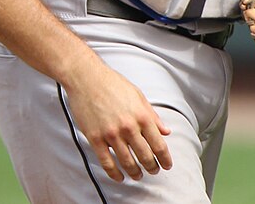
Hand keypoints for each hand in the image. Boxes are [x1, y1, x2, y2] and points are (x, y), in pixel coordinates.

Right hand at [64, 55, 172, 182]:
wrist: (87, 78)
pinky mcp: (95, 138)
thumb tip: (166, 131)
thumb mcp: (138, 95)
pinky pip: (107, 163)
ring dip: (135, 173)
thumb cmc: (113, 84)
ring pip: (127, 163)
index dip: (165, 158)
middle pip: (145, 156)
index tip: (167, 165)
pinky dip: (115, 174)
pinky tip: (120, 177)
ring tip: (138, 175)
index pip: (158, 144)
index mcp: (141, 115)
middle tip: (154, 171)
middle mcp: (128, 126)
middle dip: (152, 167)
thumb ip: (152, 115)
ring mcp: (111, 134)